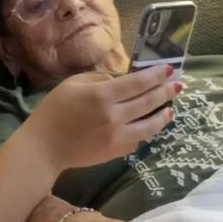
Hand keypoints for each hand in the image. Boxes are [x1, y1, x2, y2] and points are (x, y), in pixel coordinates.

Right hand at [28, 64, 181, 172]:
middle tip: (177, 85)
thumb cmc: (55, 109)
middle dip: (165, 91)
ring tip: (170, 108)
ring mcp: (117, 137)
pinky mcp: (116, 152)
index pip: (138, 83)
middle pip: (148, 102)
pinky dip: (146, 131)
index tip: (169, 70)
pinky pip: (138, 139)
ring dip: (163, 115)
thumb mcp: (74, 84)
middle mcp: (114, 116)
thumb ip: (100, 79)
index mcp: (102, 95)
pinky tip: (150, 125)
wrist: (45, 146)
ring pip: (150, 125)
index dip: (155, 76)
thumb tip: (121, 81)